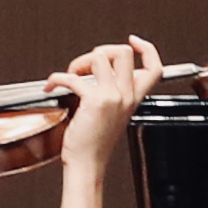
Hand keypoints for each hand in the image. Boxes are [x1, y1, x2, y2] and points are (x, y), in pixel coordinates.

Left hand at [50, 34, 159, 159]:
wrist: (87, 165)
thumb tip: (98, 73)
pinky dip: (57, 78)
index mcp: (134, 99)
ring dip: (80, 61)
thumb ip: (114, 94)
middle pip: (124, 52)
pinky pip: (73, 76)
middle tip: (88, 65)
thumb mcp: (114, 116)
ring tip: (71, 75)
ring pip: (101, 56)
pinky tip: (52, 86)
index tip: (134, 41)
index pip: (155, 68)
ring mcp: (112, 97)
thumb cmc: (94, 145)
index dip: (146, 49)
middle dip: (102, 50)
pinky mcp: (95, 101)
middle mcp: (126, 96)